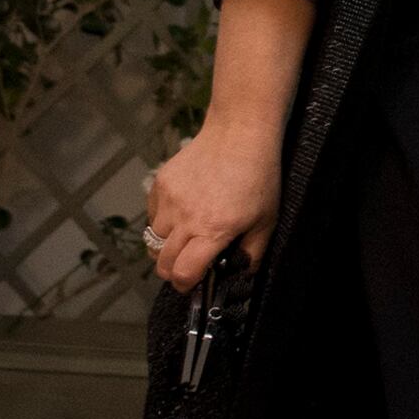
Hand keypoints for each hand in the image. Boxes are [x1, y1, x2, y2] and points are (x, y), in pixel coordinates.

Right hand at [143, 121, 279, 289]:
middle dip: (173, 271)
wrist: (238, 134)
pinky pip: (151, 216)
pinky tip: (181, 215)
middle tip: (188, 265)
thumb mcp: (266, 221)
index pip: (182, 272)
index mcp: (212, 230)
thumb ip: (252, 253)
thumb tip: (239, 273)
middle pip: (161, 263)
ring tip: (185, 239)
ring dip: (166, 247)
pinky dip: (162, 223)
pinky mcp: (160, 184)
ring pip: (153, 240)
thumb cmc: (258, 177)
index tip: (193, 283)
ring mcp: (169, 200)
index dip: (185, 284)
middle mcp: (185, 218)